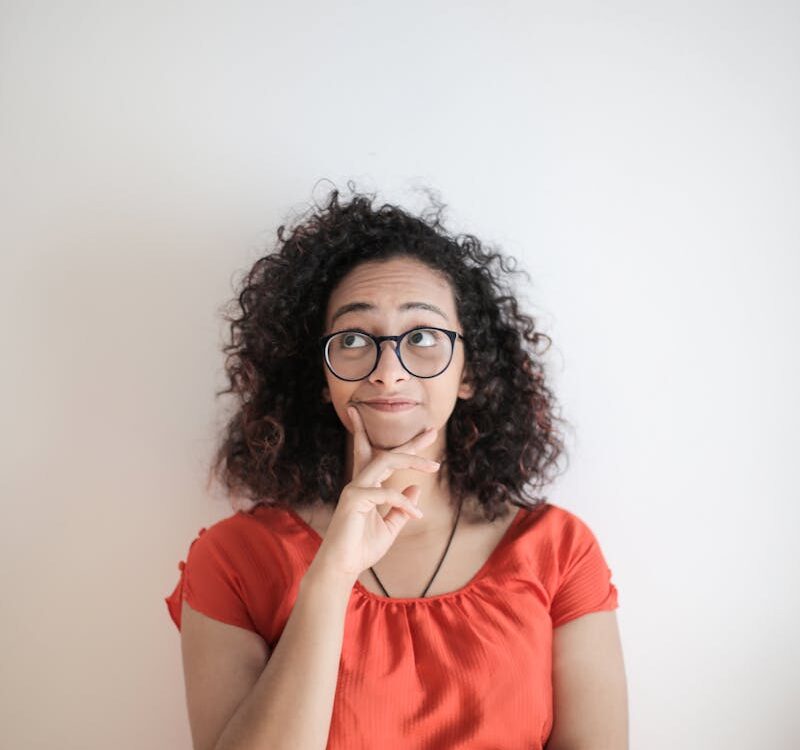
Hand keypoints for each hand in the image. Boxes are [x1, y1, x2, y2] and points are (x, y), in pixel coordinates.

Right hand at [309, 405, 440, 580]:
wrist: (342, 567)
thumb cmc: (362, 548)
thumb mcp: (389, 528)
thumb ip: (401, 508)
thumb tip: (415, 487)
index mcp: (368, 487)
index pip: (386, 460)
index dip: (407, 449)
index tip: (428, 436)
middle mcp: (360, 483)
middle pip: (387, 454)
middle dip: (410, 444)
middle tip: (432, 433)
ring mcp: (355, 489)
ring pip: (385, 461)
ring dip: (411, 461)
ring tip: (434, 466)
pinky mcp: (354, 499)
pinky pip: (386, 493)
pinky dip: (404, 503)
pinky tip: (417, 515)